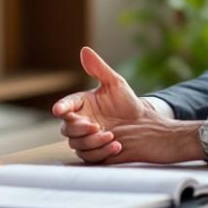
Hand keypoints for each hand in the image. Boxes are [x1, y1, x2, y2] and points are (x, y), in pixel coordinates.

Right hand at [53, 46, 195, 163]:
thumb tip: (85, 50)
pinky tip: (116, 146)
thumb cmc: (129, 104)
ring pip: (78, 144)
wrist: (146, 127)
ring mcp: (86, 140)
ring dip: (94, 141)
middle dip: (80, 128)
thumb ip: (98, 68)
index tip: (61, 110)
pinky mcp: (94, 154)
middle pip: (67, 129)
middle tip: (96, 126)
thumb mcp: (115, 83)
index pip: (65, 106)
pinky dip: (102, 152)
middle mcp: (79, 123)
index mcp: (81, 105)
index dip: (62, 108)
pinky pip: (90, 157)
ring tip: (112, 136)